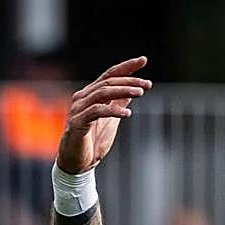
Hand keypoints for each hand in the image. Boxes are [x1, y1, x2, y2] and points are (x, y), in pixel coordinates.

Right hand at [57, 56, 152, 173]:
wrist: (77, 164)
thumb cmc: (93, 141)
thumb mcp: (111, 120)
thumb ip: (119, 104)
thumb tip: (133, 91)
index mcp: (91, 94)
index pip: (110, 75)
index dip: (126, 67)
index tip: (143, 60)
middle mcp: (83, 98)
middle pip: (108, 82)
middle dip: (129, 81)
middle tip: (147, 84)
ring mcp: (78, 109)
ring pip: (102, 93)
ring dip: (123, 91)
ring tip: (140, 93)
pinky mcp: (77, 123)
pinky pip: (96, 112)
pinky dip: (112, 111)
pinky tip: (127, 114)